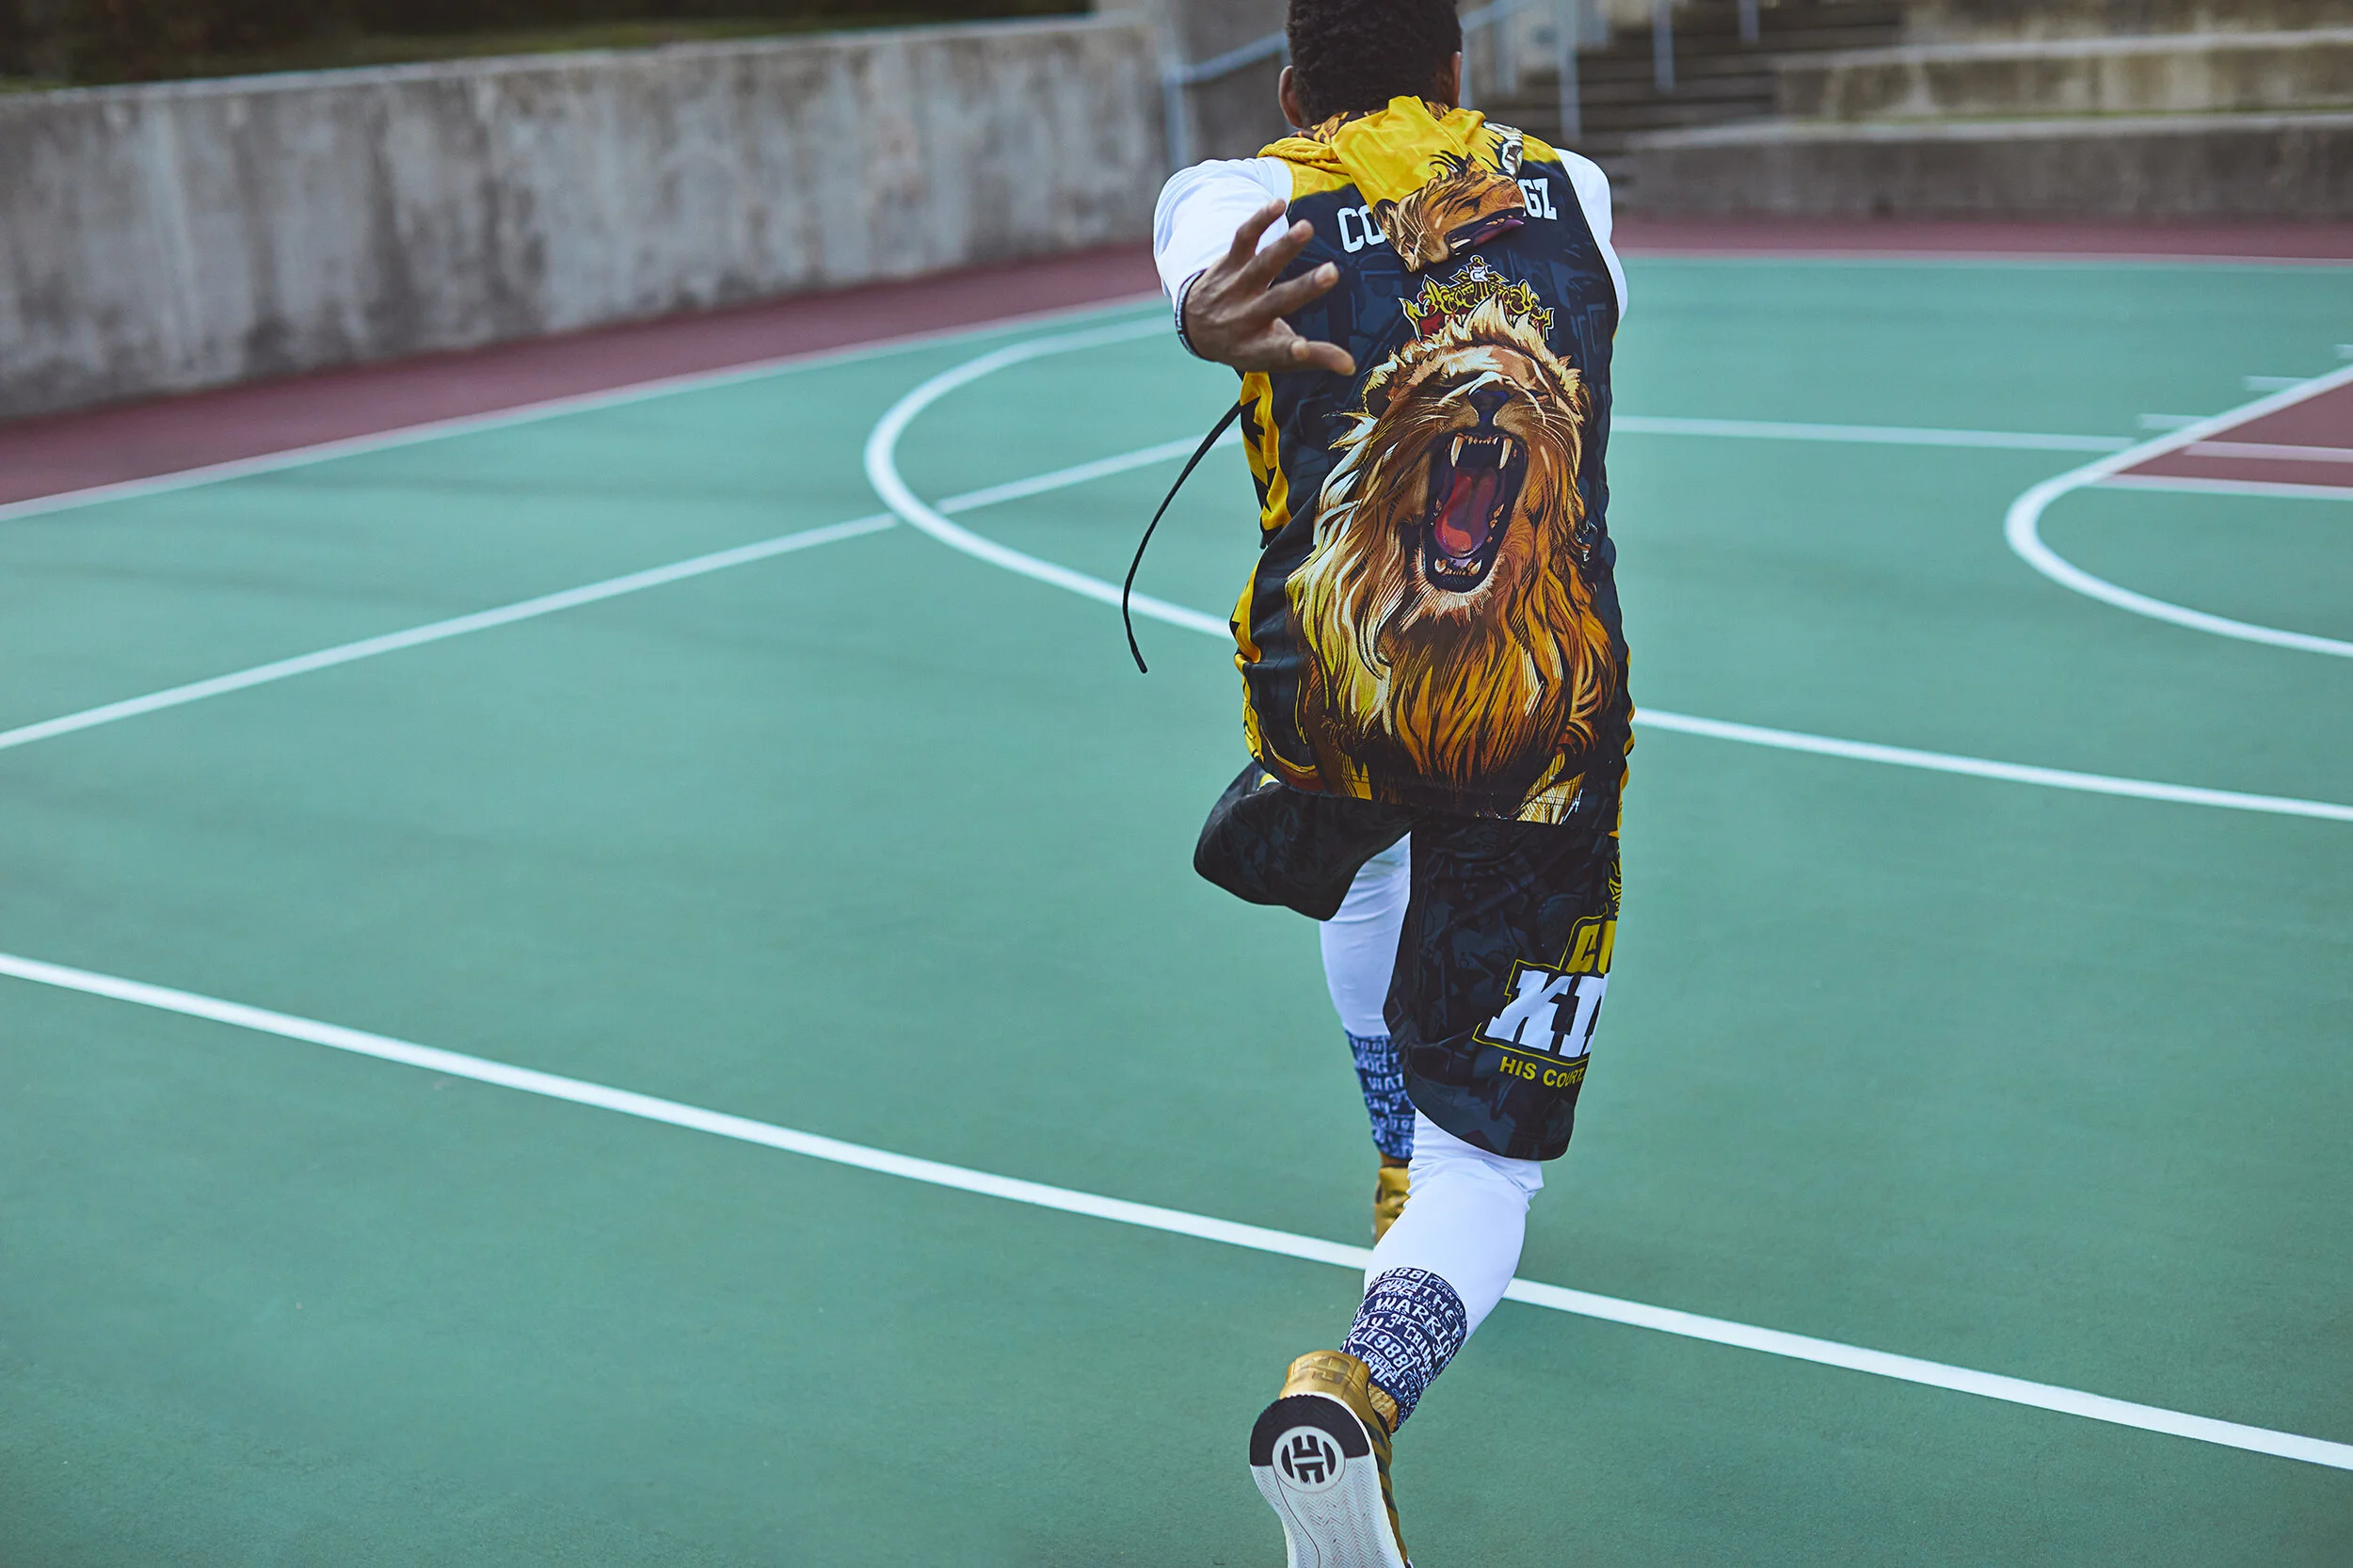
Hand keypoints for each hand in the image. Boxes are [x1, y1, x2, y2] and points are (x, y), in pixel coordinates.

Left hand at [1181, 199, 1356, 376]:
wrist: (1195, 327)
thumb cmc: (1247, 344)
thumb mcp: (1273, 357)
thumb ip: (1312, 360)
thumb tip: (1351, 366)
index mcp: (1259, 348)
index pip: (1281, 353)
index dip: (1299, 354)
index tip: (1306, 348)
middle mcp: (1245, 319)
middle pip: (1277, 302)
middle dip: (1305, 289)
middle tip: (1332, 273)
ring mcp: (1235, 289)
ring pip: (1261, 266)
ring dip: (1284, 247)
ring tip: (1307, 229)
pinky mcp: (1227, 264)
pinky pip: (1242, 240)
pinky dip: (1258, 221)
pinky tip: (1279, 203)